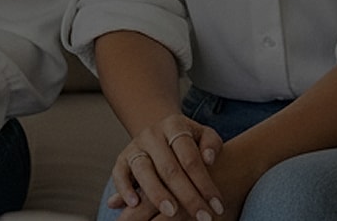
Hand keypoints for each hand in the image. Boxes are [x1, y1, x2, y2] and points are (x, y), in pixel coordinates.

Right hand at [109, 114, 223, 219]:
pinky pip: (119, 174)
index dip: (204, 183)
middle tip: (201, 216)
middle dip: (187, 195)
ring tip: (171, 212)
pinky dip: (124, 189)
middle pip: (170, 168)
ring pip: (144, 171)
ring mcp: (135, 147)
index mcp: (175, 125)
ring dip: (157, 193)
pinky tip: (134, 205)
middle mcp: (152, 135)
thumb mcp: (203, 135)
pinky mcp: (122, 159)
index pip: (191, 157)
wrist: (160, 132)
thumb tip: (209, 158)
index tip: (217, 206)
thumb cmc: (188, 140)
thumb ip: (211, 144)